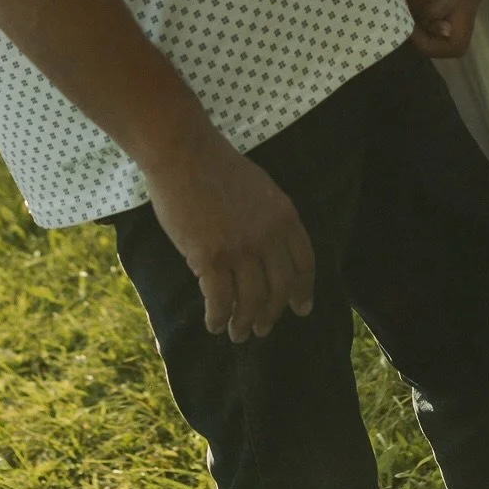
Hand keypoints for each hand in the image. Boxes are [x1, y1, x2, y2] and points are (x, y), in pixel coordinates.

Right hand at [140, 122, 315, 342]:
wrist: (184, 154)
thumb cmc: (216, 167)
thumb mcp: (260, 188)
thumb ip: (269, 219)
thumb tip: (269, 252)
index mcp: (285, 216)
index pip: (304, 263)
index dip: (303, 290)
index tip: (301, 308)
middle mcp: (269, 236)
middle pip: (279, 289)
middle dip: (272, 314)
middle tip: (264, 328)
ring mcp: (241, 249)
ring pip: (251, 301)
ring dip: (245, 323)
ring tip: (238, 334)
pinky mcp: (211, 258)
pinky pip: (220, 301)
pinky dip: (218, 317)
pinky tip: (214, 324)